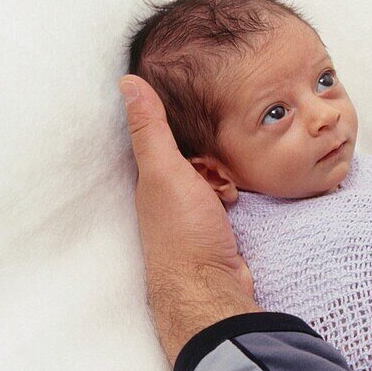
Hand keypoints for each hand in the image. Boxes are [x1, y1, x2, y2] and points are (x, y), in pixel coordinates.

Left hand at [121, 75, 259, 366]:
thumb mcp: (166, 171)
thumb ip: (150, 128)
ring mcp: (194, 217)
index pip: (167, 139)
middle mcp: (168, 198)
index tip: (203, 124)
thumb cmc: (183, 232)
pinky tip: (244, 202)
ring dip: (229, 178)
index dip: (186, 130)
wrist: (212, 289)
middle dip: (214, 158)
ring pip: (216, 179)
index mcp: (150, 181)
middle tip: (220, 173)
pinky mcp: (218, 232)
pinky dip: (239, 196)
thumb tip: (127, 81)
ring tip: (233, 190)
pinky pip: (230, 201)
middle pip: (196, 158)